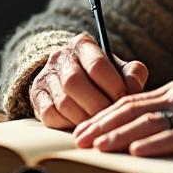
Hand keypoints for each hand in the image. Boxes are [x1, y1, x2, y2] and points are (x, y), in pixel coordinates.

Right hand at [29, 33, 147, 128]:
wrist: (71, 77)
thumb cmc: (102, 76)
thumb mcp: (119, 69)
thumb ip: (132, 73)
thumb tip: (134, 87)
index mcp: (82, 44)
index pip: (96, 64)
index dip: (113, 85)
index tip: (125, 101)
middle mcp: (60, 57)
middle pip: (75, 83)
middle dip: (96, 105)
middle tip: (112, 120)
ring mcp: (45, 77)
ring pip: (62, 101)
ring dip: (83, 118)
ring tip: (100, 128)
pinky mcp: (37, 97)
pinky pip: (50, 115)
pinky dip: (67, 125)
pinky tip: (82, 128)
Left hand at [72, 78, 172, 156]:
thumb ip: (172, 110)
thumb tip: (140, 128)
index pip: (130, 101)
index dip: (103, 115)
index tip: (83, 129)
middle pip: (132, 109)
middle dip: (102, 125)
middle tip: (79, 140)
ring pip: (148, 122)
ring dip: (120, 135)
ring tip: (99, 146)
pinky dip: (154, 144)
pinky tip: (137, 151)